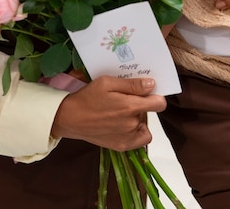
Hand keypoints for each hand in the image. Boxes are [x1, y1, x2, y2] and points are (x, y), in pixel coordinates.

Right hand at [51, 75, 165, 150]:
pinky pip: (140, 139)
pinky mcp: (122, 146)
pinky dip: (137, 132)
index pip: (159, 103)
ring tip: (121, 112)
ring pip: (144, 124)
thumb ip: (132, 85)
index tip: (147, 92)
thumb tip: (152, 84)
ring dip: (138, 118)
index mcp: (130, 106)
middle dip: (142, 104)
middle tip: (125, 100)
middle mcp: (132, 124)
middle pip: (149, 112)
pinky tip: (124, 125)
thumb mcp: (107, 83)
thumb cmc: (88, 97)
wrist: (71, 118)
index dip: (156, 95)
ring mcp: (128, 137)